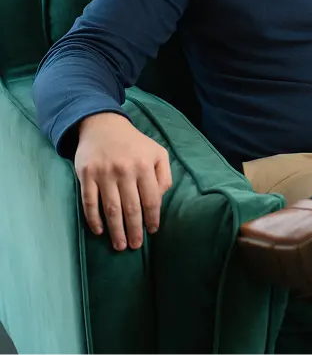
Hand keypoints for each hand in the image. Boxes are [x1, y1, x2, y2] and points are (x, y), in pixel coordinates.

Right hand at [75, 113, 171, 250]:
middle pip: (131, 208)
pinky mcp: (86, 174)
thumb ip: (164, 175)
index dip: (152, 218)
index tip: (152, 231)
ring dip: (115, 231)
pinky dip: (94, 219)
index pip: (151, 199)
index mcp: (145, 165)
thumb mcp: (157, 152)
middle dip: (134, 231)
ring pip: (111, 209)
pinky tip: (99, 231)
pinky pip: (89, 202)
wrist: (103, 125)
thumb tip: (160, 199)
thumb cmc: (134, 144)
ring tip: (119, 245)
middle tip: (134, 246)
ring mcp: (104, 173)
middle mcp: (125, 170)